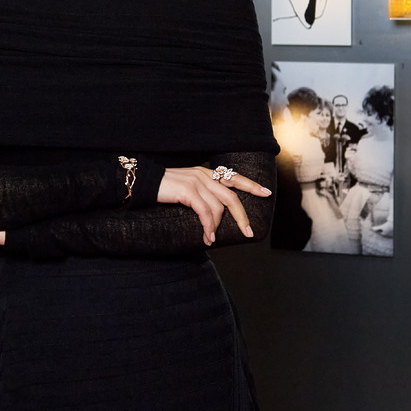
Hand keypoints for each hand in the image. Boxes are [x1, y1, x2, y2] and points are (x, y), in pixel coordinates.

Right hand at [157, 167, 271, 245]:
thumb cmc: (164, 189)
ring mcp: (197, 182)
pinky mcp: (188, 191)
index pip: (234, 177)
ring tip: (211, 238)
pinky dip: (208, 227)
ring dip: (216, 227)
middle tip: (249, 232)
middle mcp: (204, 175)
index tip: (266, 193)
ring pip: (219, 208)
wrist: (144, 183)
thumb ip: (203, 194)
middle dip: (242, 216)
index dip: (251, 185)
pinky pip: (205, 212)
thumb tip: (216, 213)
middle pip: (232, 197)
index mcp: (206, 172)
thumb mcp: (188, 188)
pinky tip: (207, 237)